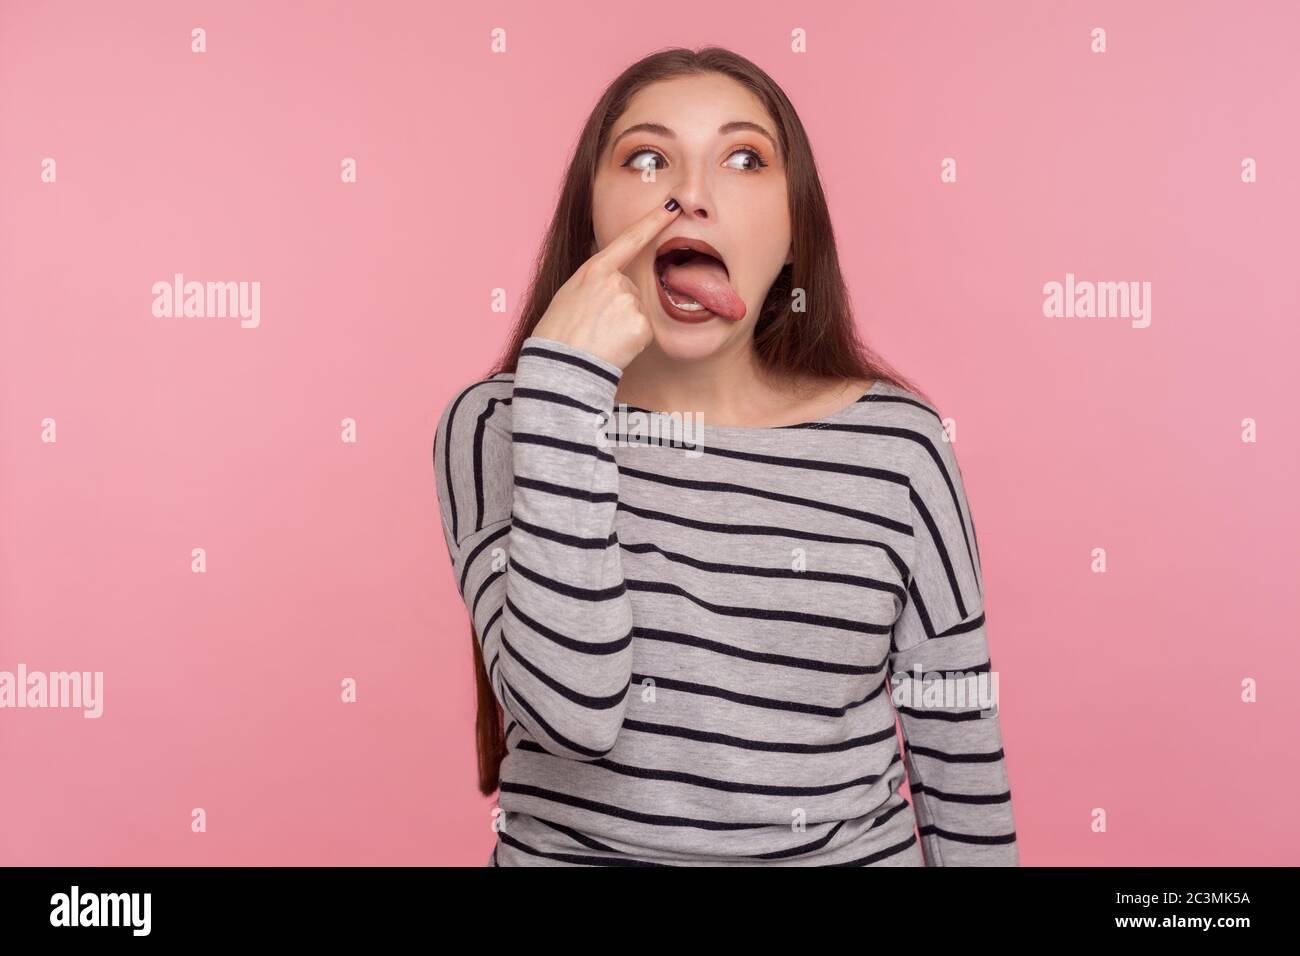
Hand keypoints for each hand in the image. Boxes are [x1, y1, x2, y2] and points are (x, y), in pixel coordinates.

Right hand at [531, 196, 681, 369]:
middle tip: (595, 327)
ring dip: (624, 326)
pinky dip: (632, 341)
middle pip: (630, 290)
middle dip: (619, 308)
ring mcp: (629, 302)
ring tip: (601, 338)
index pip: (629, 240)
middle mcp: (615, 281)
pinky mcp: (642, 325)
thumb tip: (615, 274)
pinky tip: (613, 347)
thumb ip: (595, 280)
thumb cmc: (558, 334)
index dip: (652, 222)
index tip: (671, 208)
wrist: (560, 366)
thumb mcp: (570, 294)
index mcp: (594, 270)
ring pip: (637, 312)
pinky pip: (644, 331)